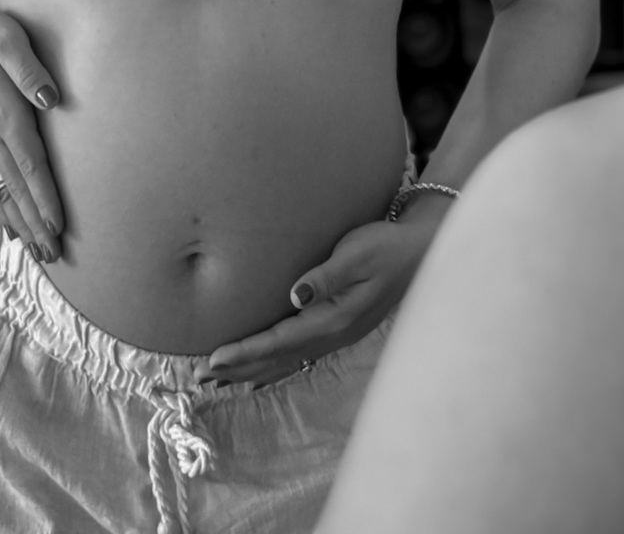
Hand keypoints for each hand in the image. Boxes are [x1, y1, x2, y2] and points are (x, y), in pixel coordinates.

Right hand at [0, 0, 63, 260]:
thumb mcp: (6, 37)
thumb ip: (30, 70)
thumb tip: (52, 100)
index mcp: (5, 114)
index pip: (30, 165)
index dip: (45, 198)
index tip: (58, 227)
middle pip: (18, 189)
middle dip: (36, 224)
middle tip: (55, 256)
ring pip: (2, 191)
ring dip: (21, 223)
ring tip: (38, 252)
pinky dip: (0, 208)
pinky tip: (9, 226)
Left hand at [196, 209, 443, 387]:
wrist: (420, 251)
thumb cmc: (387, 245)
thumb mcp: (357, 253)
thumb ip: (326, 275)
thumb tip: (295, 295)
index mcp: (334, 318)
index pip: (280, 341)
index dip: (245, 351)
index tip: (213, 358)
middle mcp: (334, 334)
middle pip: (279, 358)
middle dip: (240, 367)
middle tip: (202, 376)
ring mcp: (339, 335)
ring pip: (288, 360)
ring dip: (253, 369)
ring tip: (222, 378)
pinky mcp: (340, 327)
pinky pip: (300, 354)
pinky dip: (275, 364)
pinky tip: (263, 373)